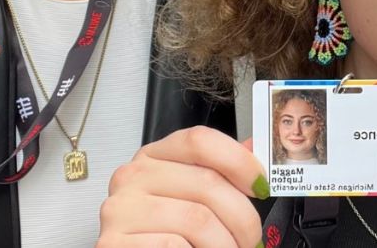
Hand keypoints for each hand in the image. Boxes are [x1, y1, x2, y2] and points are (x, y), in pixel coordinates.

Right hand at [97, 126, 266, 247]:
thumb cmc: (164, 235)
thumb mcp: (190, 197)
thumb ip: (219, 173)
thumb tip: (256, 150)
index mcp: (154, 158)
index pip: (199, 140)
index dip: (239, 160)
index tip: (262, 185)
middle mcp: (133, 177)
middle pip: (207, 183)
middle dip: (243, 218)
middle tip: (252, 239)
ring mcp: (121, 209)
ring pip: (197, 219)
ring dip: (225, 244)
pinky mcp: (114, 242)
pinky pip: (174, 245)